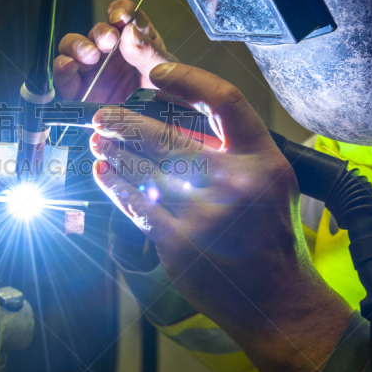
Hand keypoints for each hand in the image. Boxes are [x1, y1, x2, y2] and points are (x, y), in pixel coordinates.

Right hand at [54, 0, 174, 103]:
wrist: (153, 139)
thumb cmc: (164, 105)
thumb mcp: (163, 75)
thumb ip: (148, 52)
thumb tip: (129, 30)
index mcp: (136, 43)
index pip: (125, 16)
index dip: (120, 10)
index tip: (120, 17)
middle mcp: (111, 54)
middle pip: (98, 31)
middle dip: (100, 32)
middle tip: (109, 40)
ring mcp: (92, 72)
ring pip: (74, 47)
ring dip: (78, 46)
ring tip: (90, 55)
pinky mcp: (76, 91)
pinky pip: (63, 75)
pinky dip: (62, 67)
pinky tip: (69, 66)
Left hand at [91, 61, 351, 371]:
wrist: (274, 297)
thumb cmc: (268, 233)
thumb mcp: (269, 180)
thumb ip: (234, 149)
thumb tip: (178, 118)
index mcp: (261, 160)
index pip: (225, 102)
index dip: (189, 79)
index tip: (158, 74)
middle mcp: (233, 182)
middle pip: (168, 136)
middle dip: (126, 123)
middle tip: (102, 116)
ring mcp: (203, 214)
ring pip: (144, 169)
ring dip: (114, 151)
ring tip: (97, 140)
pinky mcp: (178, 243)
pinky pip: (136, 204)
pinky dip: (115, 185)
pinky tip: (103, 171)